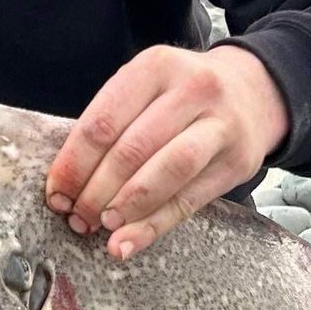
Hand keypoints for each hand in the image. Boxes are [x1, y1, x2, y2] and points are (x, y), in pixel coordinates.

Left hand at [44, 44, 290, 261]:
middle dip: (96, 191)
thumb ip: (111, 124)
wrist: (254, 92)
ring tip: (102, 226)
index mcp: (155, 66)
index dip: (74, 164)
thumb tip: (68, 186)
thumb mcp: (147, 87)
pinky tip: (127, 242)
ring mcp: (219, 125)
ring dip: (127, 206)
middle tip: (76, 217)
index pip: (103, 122)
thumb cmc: (182, 95)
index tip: (56, 193)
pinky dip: (153, 226)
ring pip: (166, 172)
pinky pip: (188, 200)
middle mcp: (191, 90)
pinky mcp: (237, 162)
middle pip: (132, 149)